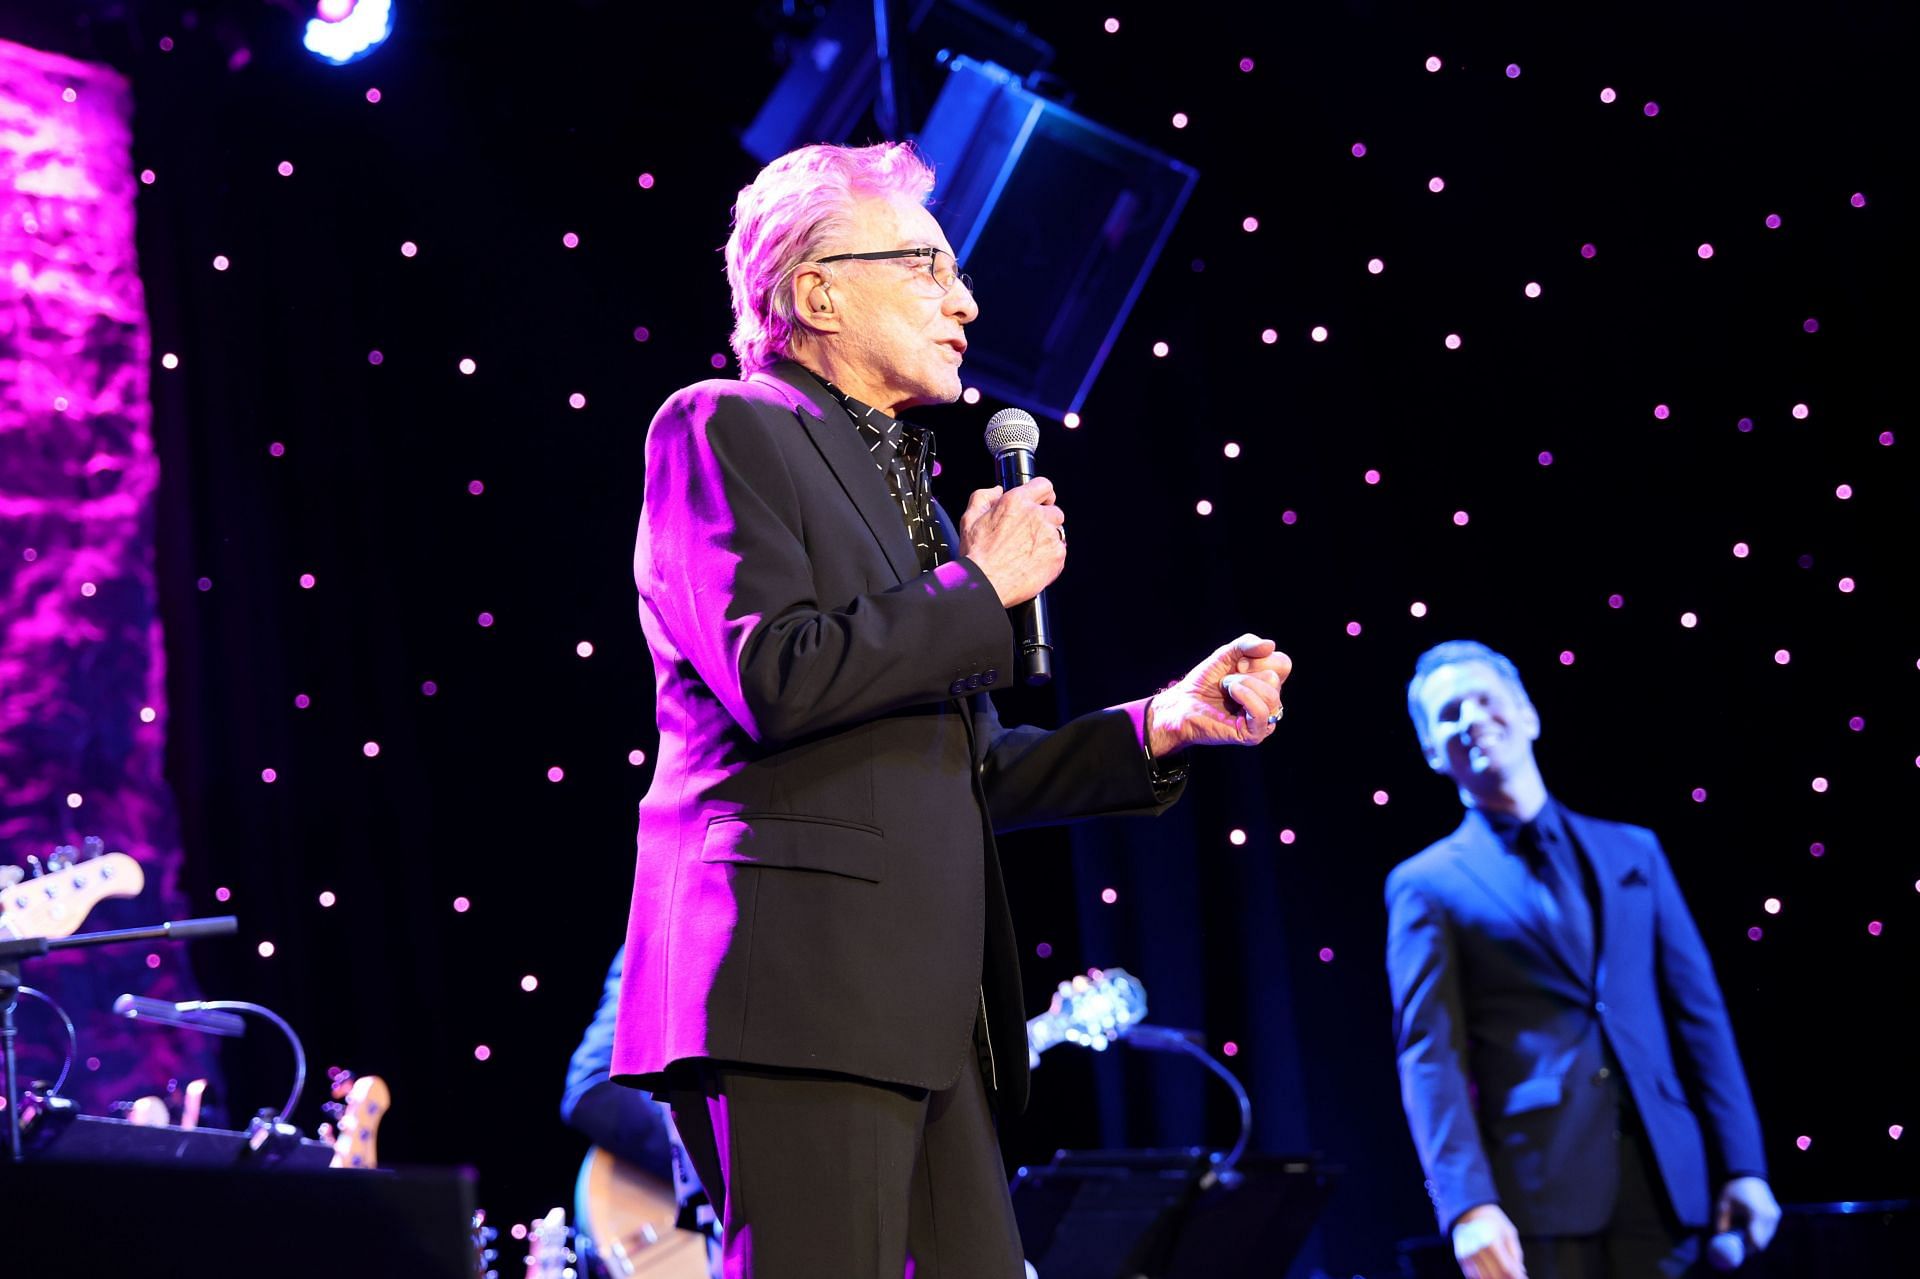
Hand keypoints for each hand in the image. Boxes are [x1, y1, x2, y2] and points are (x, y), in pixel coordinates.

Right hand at [957, 477, 1066, 607]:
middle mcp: (1036, 515)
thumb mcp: (970, 518)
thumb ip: (984, 497)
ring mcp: (1049, 536)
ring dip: (1048, 539)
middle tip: (1029, 535)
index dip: (1043, 495)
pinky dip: (1050, 557)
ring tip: (1028, 552)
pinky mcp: (1057, 556)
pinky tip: (1032, 563)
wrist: (985, 584)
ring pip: (1058, 532)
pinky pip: (1060, 552)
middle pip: (1055, 511)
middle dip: (1045, 520)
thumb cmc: (976, 555)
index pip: (1044, 486)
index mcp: (1016, 501)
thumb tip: (997, 490)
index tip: (1042, 503)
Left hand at [1147, 634, 1291, 755]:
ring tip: (1226, 690)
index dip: (1259, 658)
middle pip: (1274, 678)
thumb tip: (1271, 645)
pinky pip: (1262, 712)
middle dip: (1245, 674)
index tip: (1238, 664)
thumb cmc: (1204, 682)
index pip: (1283, 664)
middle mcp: (1271, 702)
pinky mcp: (1253, 735)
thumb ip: (1248, 644)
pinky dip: (1246, 697)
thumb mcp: (1226, 654)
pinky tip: (1232, 694)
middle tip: (1227, 682)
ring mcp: (1264, 721)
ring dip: (1241, 684)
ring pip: (1270, 694)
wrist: (1182, 703)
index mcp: (1269, 684)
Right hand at [1452, 1204, 1526, 1278]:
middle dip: (1507, 1278)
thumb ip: (1516, 1253)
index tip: (1523, 1278)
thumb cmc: (1492, 1220)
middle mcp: (1478, 1249)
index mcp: (1492, 1241)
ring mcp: (1468, 1254)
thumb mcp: (1509, 1232)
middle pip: (1496, 1276)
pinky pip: (1473, 1275)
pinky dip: (1483, 1277)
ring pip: (1484, 1278)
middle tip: (1514, 1276)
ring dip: (1495, 1278)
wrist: (1468, 1209)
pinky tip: (1490, 1273)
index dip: (1517, 1277)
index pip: (1507, 1268)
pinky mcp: (1461, 1257)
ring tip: (1503, 1274)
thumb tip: (1521, 1272)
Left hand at [1715, 1176, 1780, 1251]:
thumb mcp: (1723, 1206)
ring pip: (1767, 1237)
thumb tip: (1721, 1240)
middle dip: (1751, 1245)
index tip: (1737, 1251)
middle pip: (1762, 1242)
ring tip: (1743, 1230)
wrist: (1747, 1174)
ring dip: (1756, 1238)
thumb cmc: (1732, 1189)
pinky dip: (1760, 1231)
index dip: (1747, 1249)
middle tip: (1739, 1244)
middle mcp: (1769, 1217)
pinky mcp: (1777, 1214)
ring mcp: (1775, 1216)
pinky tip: (1750, 1224)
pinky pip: (1769, 1230)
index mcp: (1756, 1215)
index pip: (1755, 1241)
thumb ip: (1722, 1224)